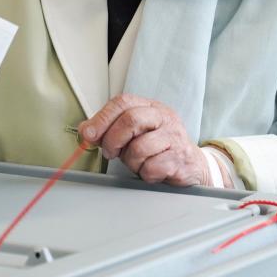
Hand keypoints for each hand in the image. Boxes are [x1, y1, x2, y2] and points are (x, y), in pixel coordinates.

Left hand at [76, 94, 207, 186]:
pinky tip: (151, 171)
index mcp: (150, 107)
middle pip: (130, 120)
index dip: (102, 118)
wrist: (191, 165)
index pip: (122, 102)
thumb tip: (85, 130)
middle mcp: (164, 118)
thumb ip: (109, 130)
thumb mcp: (132, 134)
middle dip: (113, 140)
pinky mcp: (180, 158)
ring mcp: (174, 137)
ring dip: (130, 161)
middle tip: (110, 153)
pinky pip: (152, 167)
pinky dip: (145, 173)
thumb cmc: (157, 148)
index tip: (88, 134)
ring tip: (137, 163)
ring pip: (139, 147)